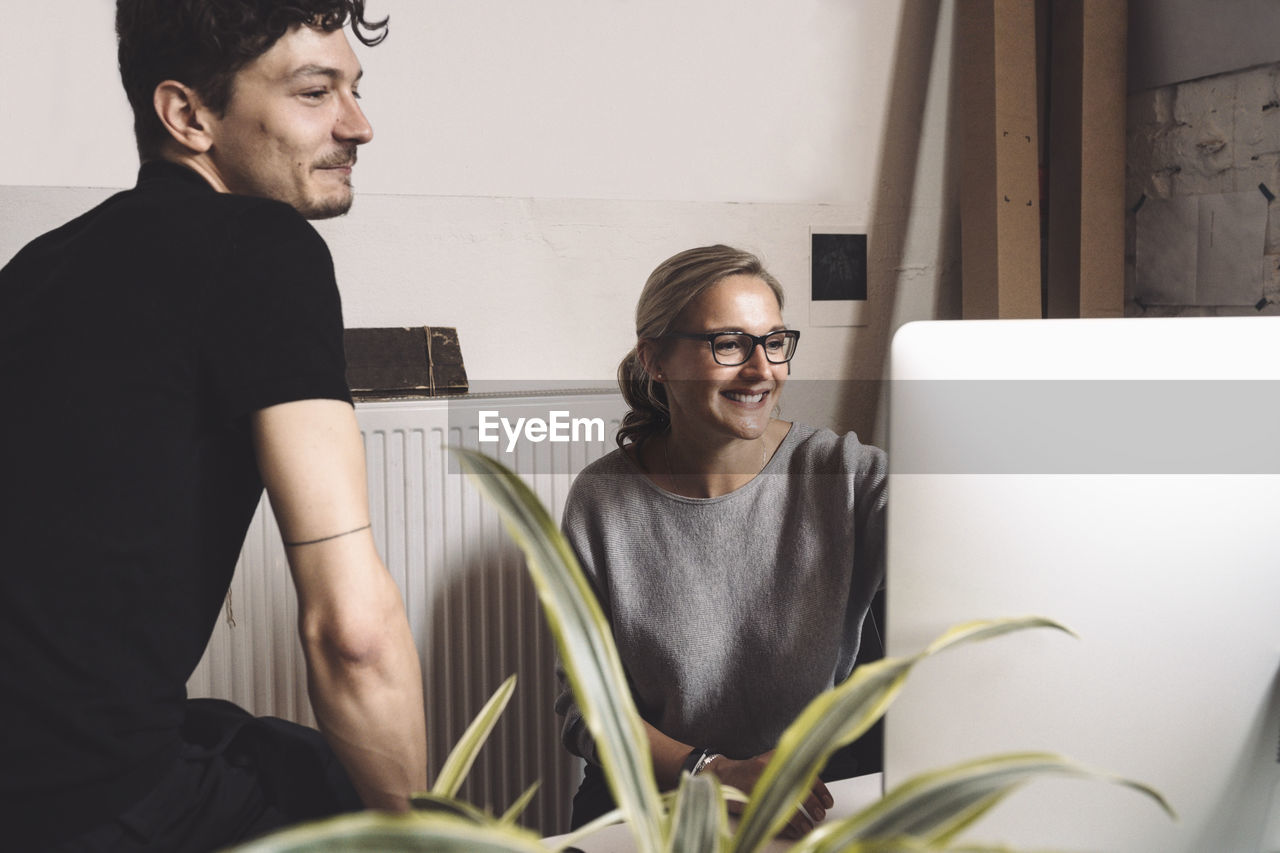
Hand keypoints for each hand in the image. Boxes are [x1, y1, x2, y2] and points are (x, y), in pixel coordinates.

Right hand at [707, 750, 833, 839]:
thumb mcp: (771, 763)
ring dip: (801, 820)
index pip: (807, 773)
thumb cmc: (749, 771)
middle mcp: (772, 769)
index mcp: (779, 759)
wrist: (722, 775)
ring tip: (807, 826)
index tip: (828, 803)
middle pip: (801, 790)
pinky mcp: (753, 798)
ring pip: (789, 805)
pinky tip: (793, 829)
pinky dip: (786, 825)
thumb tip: (815, 790)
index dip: (821, 791)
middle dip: (813, 806)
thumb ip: (791, 771)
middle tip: (819, 815)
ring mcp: (761, 784)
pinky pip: (774, 815)